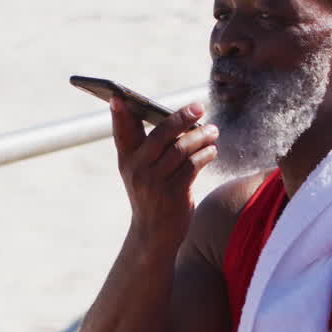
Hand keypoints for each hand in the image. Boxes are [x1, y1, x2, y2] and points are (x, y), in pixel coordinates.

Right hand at [110, 97, 219, 248]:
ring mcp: (155, 182)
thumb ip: (149, 148)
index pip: (122, 132)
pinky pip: (193, 166)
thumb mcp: (141, 173)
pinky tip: (212, 150)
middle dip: (181, 117)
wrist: (154, 234)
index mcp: (127, 160)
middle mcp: (137, 169)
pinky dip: (205, 154)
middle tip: (199, 107)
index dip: (119, 114)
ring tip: (213, 131)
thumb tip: (175, 119)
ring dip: (200, 136)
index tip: (118, 96)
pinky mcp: (173, 193)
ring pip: (181, 149)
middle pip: (161, 134)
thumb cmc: (151, 196)